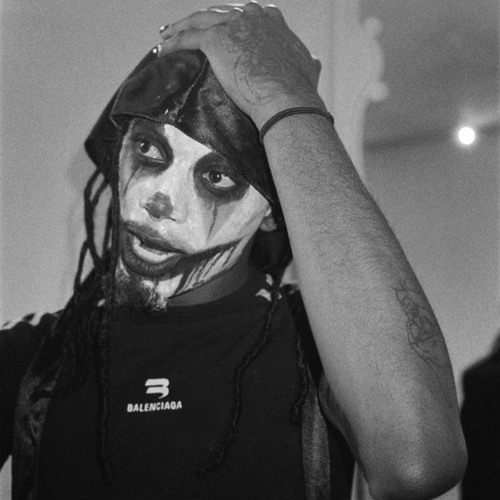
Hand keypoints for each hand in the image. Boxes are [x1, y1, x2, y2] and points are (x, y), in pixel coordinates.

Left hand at [158, 2, 324, 127]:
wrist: (286, 98)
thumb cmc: (298, 89)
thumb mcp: (308, 68)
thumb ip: (307, 61)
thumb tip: (314, 61)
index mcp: (272, 20)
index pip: (246, 14)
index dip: (232, 22)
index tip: (224, 29)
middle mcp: (251, 15)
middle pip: (219, 12)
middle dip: (202, 19)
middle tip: (189, 27)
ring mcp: (232, 25)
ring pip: (199, 19)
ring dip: (181, 26)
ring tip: (167, 35)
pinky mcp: (215, 40)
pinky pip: (188, 38)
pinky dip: (174, 43)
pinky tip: (164, 49)